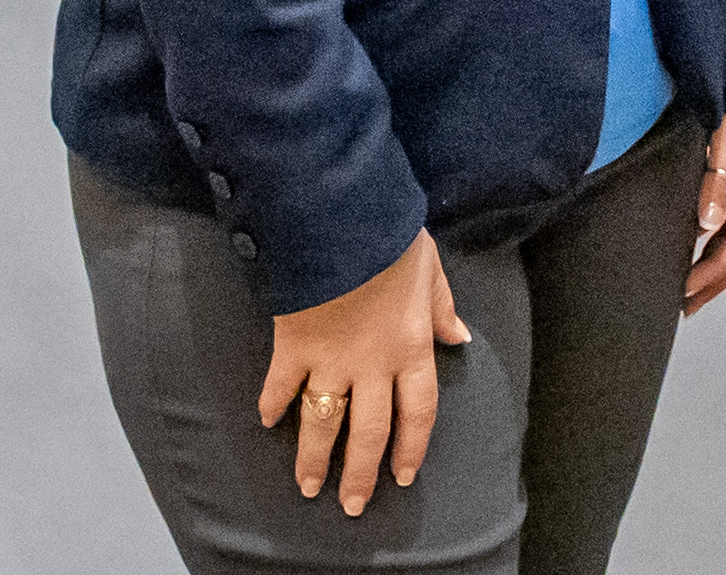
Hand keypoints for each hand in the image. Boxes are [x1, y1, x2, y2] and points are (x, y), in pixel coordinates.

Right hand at [259, 230, 471, 515]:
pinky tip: (266, 422)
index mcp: (411, 348)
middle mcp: (373, 365)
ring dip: (316, 458)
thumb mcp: (431, 270)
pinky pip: (281, 385)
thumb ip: (442, 308)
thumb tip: (459, 338)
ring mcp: (331, 360)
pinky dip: (272, 404)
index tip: (401, 476)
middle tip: (352, 504)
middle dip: (361, 473)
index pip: (417, 413)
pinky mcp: (293, 346)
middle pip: (370, 432)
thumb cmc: (391, 240)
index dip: (411, 448)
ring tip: (308, 486)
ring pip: (325, 422)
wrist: (342, 221)